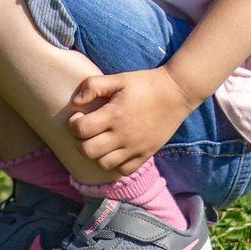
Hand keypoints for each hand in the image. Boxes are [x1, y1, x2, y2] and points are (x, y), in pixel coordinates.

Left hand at [66, 67, 192, 175]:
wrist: (176, 93)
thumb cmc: (144, 84)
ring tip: (99, 140)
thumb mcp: (118, 79)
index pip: (80, 130)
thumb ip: (93, 86)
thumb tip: (75, 102)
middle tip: (86, 130)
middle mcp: (123, 136)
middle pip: (88, 151)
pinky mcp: (146, 154)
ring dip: (95, 154)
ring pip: (103, 164)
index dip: (73, 123)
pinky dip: (114, 164)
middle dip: (80, 141)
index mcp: (114, 116)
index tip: (79, 116)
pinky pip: (123, 170)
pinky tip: (114, 151)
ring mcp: (135, 148)